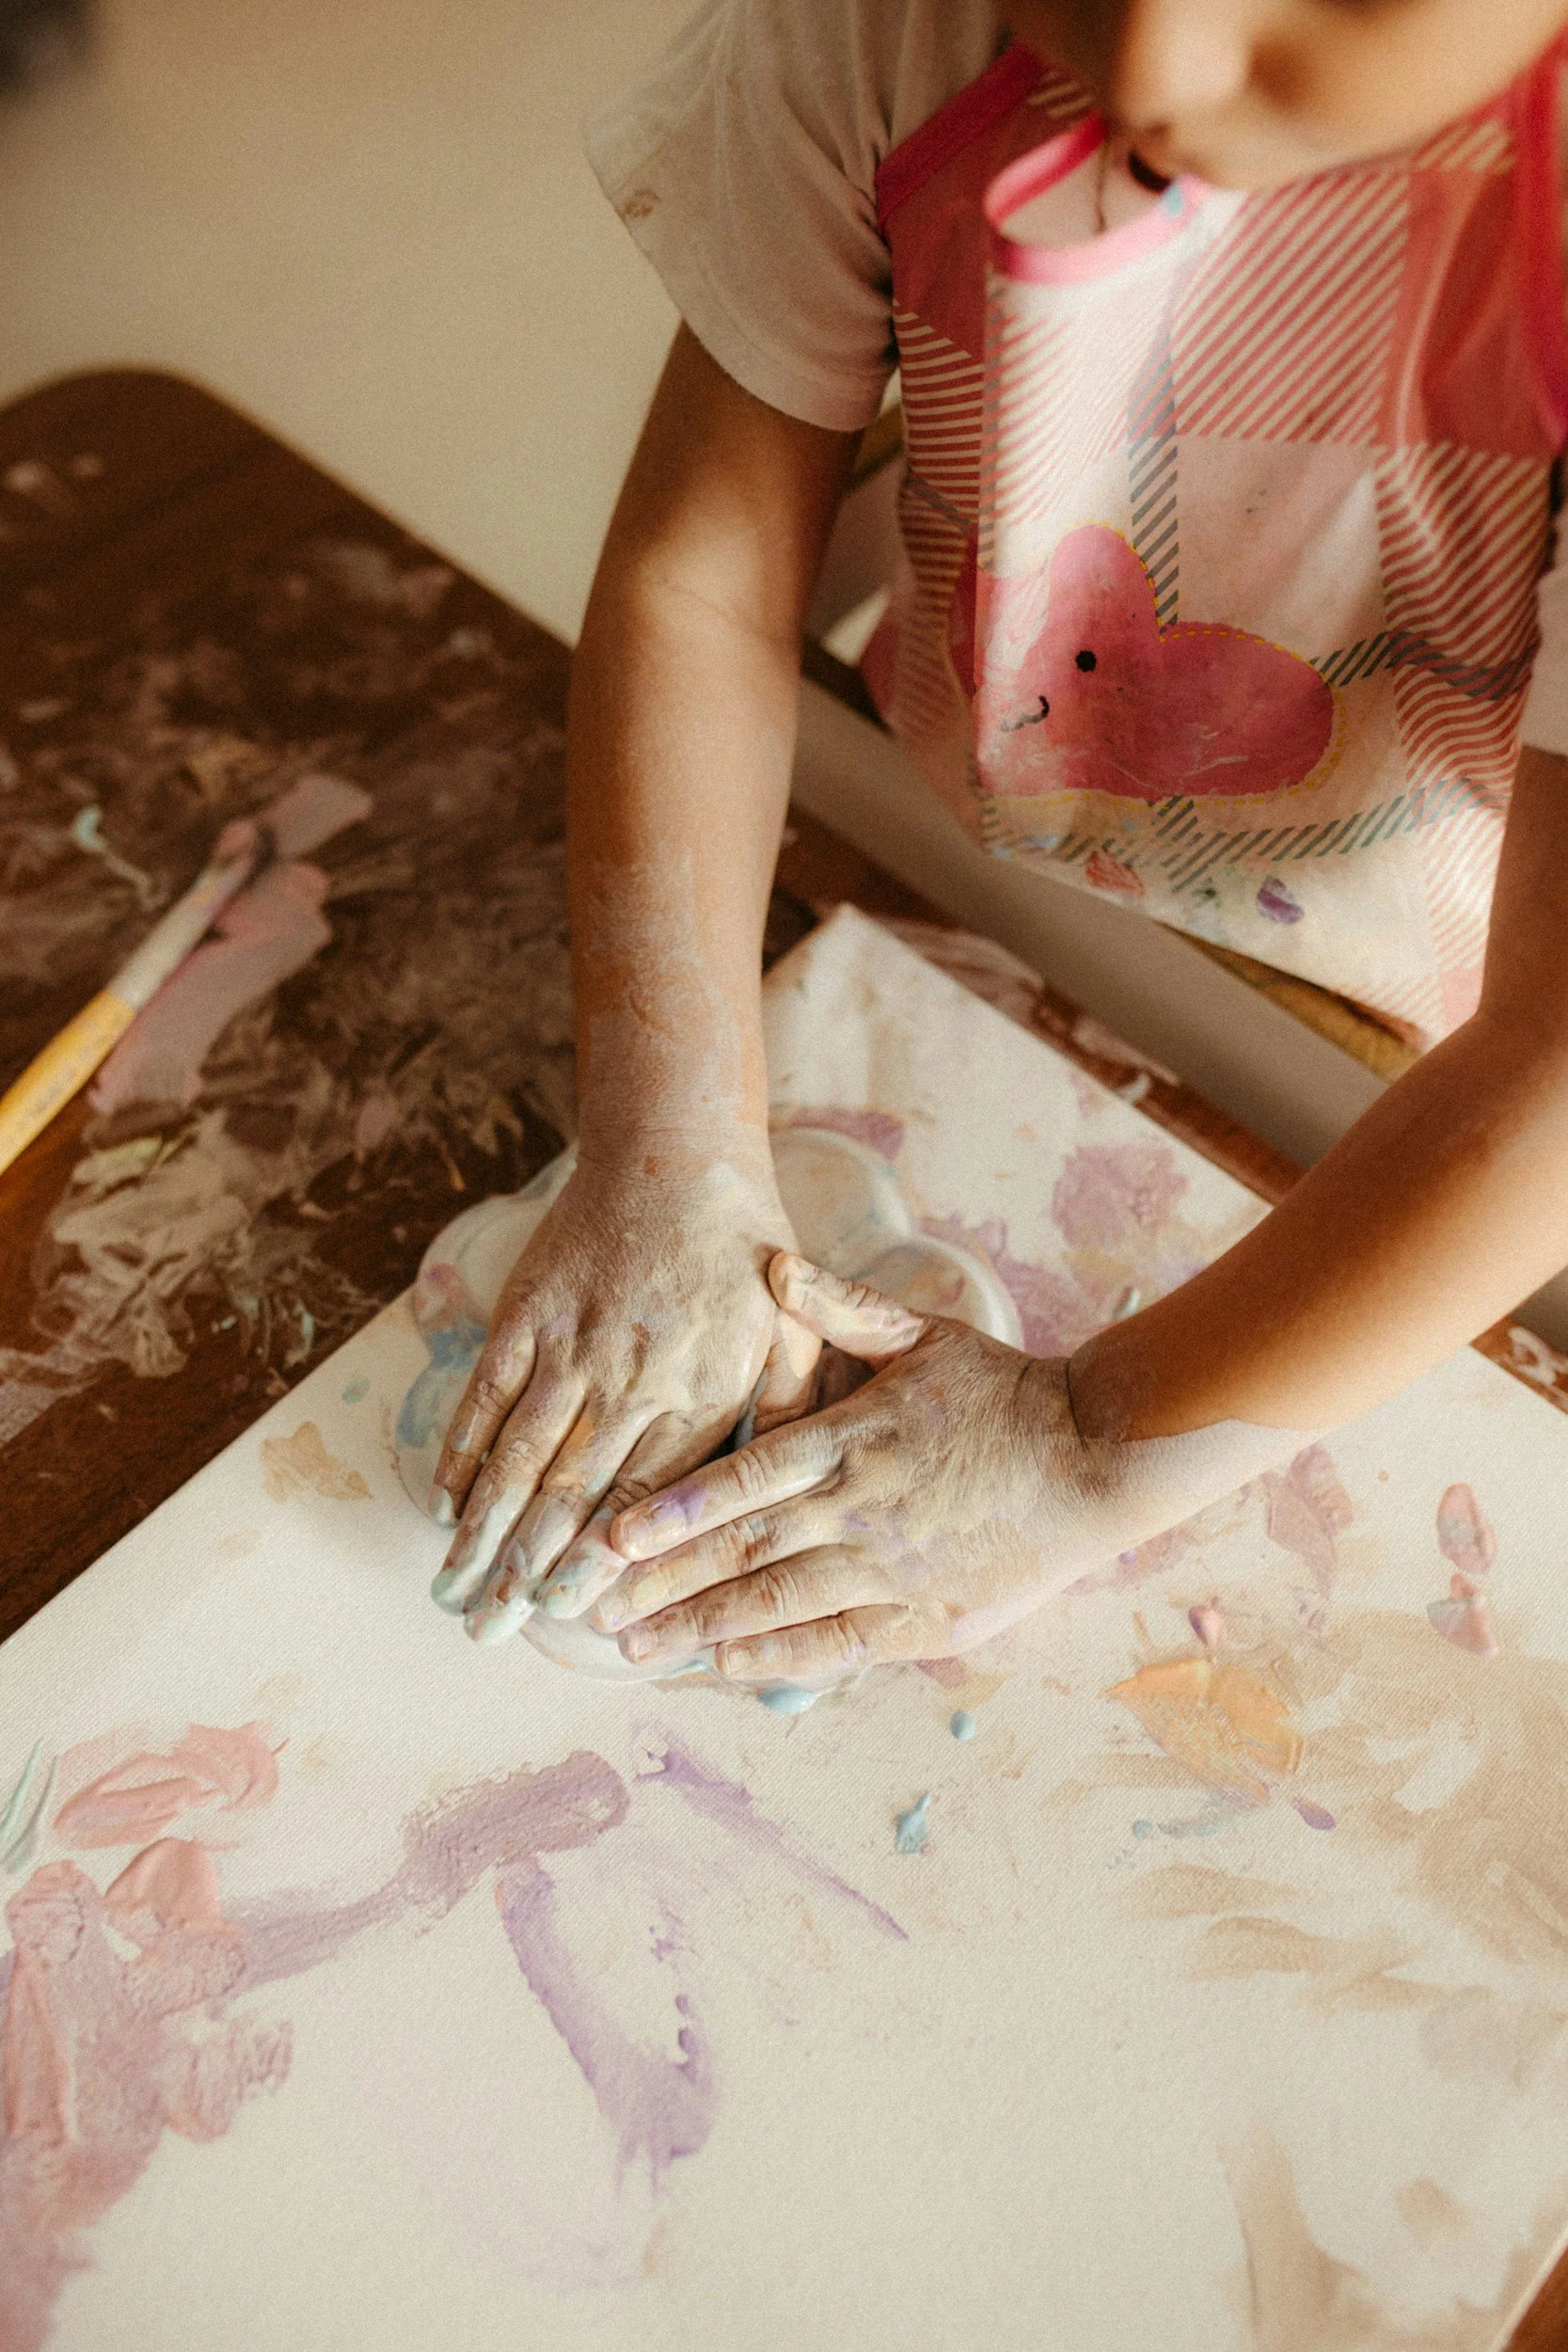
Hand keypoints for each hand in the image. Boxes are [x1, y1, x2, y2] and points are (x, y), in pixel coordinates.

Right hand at [429, 1142, 819, 1639]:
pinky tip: (445, 1508)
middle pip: (568, 1493)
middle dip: (523, 1572)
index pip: (645, 1497)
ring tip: (454, 1592)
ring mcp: (573, 1345)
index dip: (598, 1560)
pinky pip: (485, 1397)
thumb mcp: (796, 1335)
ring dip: (481, 1532)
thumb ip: (786, 1418)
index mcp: (701, 1391)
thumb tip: (783, 1505)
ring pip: (517, 1455)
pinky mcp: (528, 1313)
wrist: (678, 1156)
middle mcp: (633, 1376)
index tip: (564, 1618)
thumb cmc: (747, 1258)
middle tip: (490, 1635)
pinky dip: (461, 1454)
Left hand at [559, 1254, 1108, 1681]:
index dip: (671, 1509)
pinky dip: (776, 1656)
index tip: (611, 1532)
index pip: (743, 1479)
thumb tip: (769, 1262)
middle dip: (661, 1580)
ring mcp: (890, 1568)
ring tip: (633, 1645)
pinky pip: (835, 1642)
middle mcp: (859, 1508)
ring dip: (699, 1627)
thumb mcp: (922, 1334)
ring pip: (777, 1602)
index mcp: (851, 1438)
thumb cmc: (1003, 1391)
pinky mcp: (924, 1618)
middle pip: (741, 1549)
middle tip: (589, 1601)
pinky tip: (722, 1664)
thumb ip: (839, 1308)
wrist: (1094, 1459)